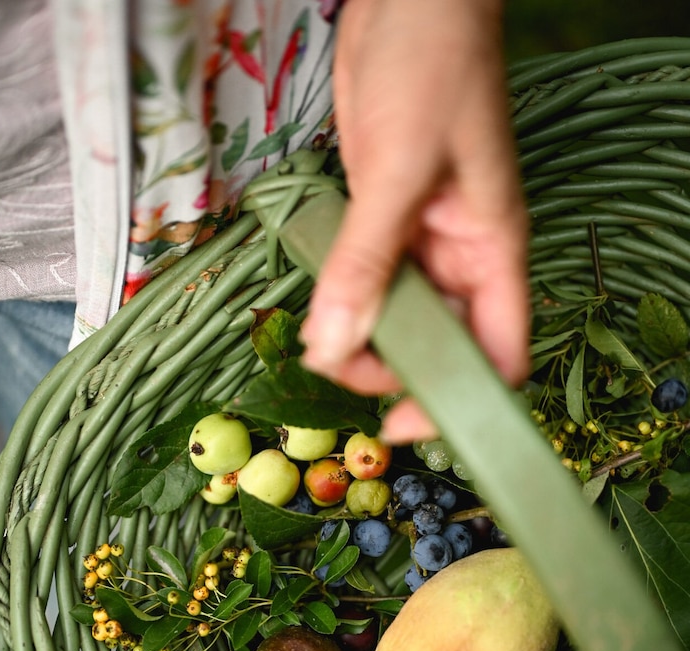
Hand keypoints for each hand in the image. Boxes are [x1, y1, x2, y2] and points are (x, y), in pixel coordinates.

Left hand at [301, 0, 529, 442]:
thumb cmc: (432, 65)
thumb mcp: (398, 169)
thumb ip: (366, 260)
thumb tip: (334, 344)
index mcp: (493, 253)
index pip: (497, 357)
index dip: (459, 402)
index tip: (402, 422)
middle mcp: (460, 260)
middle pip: (439, 349)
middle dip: (392, 370)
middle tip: (337, 364)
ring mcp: (419, 243)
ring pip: (396, 320)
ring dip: (359, 339)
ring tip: (319, 338)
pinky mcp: (382, 223)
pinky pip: (365, 282)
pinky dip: (341, 302)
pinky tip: (315, 307)